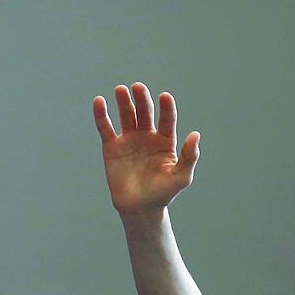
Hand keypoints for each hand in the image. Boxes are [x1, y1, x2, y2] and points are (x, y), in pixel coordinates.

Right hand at [93, 83, 199, 217]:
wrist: (139, 207)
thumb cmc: (163, 193)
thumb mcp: (181, 177)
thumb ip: (190, 156)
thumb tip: (195, 134)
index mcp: (165, 141)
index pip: (167, 119)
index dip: (166, 107)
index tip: (164, 96)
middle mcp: (147, 136)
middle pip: (144, 113)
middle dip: (142, 99)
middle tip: (137, 87)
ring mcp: (129, 140)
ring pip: (126, 116)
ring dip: (123, 102)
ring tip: (121, 89)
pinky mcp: (112, 147)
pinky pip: (105, 128)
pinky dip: (101, 115)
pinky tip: (99, 101)